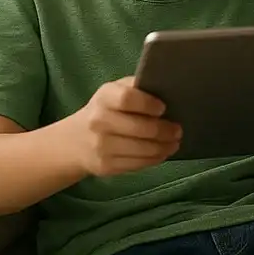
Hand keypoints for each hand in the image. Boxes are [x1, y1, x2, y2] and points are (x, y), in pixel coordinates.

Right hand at [67, 77, 181, 177]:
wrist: (76, 140)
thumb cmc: (107, 109)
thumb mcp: (116, 90)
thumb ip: (138, 88)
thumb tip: (169, 91)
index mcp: (104, 97)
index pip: (127, 99)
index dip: (148, 104)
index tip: (163, 108)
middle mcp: (99, 122)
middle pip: (139, 128)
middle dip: (164, 130)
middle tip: (178, 130)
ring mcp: (101, 146)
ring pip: (141, 149)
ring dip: (163, 148)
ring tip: (174, 143)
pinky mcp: (105, 166)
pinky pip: (136, 164)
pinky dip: (154, 159)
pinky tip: (162, 153)